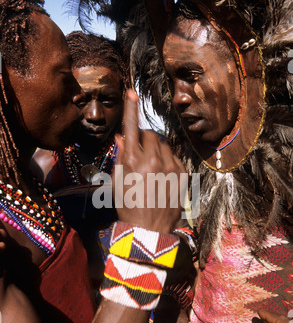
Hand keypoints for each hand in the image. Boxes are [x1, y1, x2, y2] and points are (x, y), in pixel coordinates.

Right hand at [113, 89, 185, 233]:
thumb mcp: (118, 181)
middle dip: (144, 138)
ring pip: (163, 144)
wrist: (149, 230)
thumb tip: (122, 136)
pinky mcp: (182, 173)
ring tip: (152, 168)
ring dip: (157, 149)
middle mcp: (153, 160)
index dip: (131, 108)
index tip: (132, 92)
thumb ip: (121, 156)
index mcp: (133, 161)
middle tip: (140, 153)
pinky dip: (168, 160)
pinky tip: (162, 176)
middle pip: (149, 134)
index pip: (131, 127)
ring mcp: (170, 166)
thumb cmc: (128, 206)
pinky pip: (174, 156)